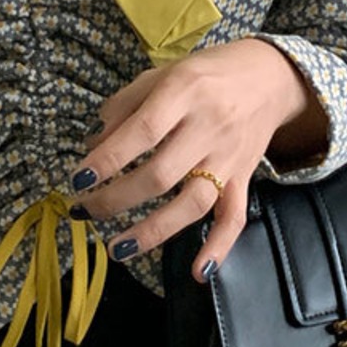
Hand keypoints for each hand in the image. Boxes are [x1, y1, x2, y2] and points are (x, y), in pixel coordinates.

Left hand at [69, 39, 326, 283]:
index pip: (142, 132)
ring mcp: (228, 157)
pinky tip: (198, 272)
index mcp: (183, 93)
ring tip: (118, 250)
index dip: (108, 159)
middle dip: (116, 199)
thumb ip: (124, 107)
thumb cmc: (206, 74)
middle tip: (85, 210)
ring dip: (153, 232)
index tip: (78, 179)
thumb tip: (93, 147)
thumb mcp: (161, 74)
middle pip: (161, 174)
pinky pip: (234, 217)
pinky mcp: (244, 178)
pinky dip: (218, 247)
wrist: (269, 75)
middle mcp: (208, 127)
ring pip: (192, 202)